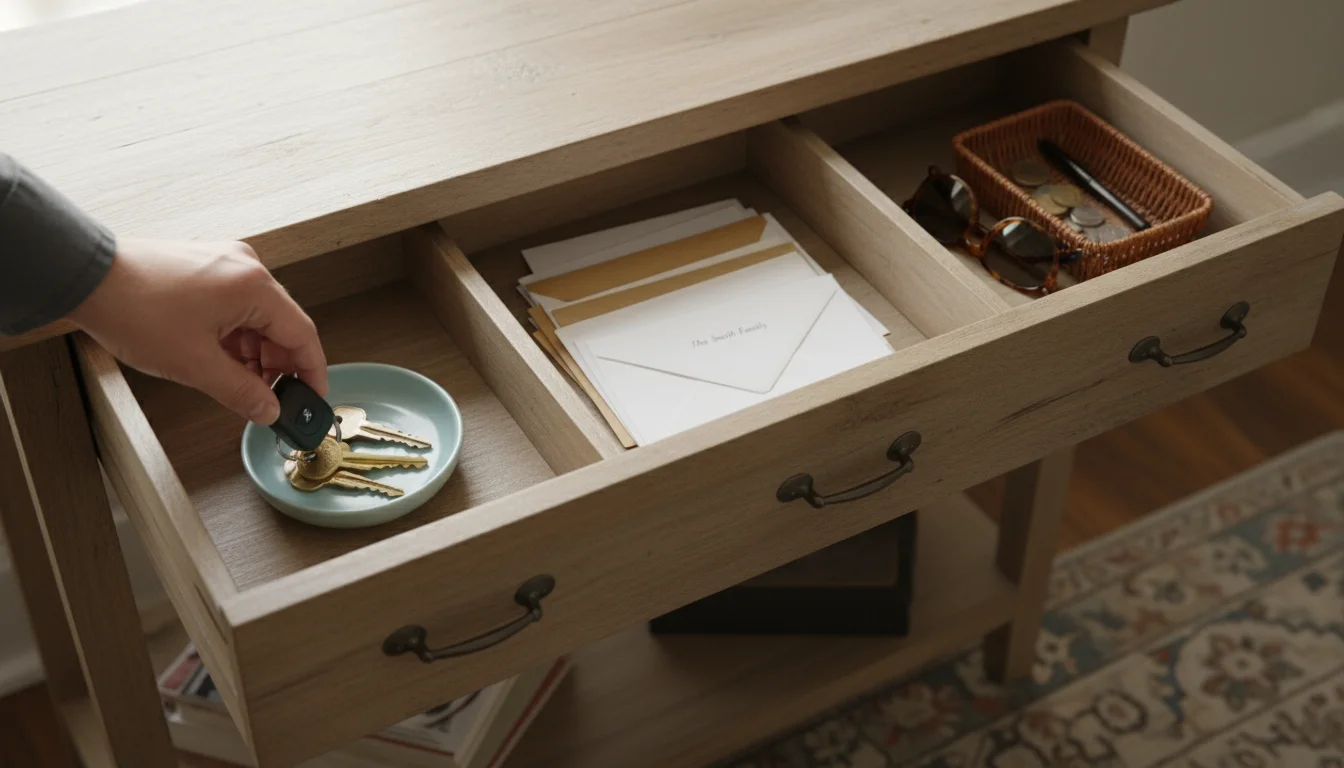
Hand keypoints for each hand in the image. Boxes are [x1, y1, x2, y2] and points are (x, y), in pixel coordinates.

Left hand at [69, 239, 326, 423]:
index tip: (312, 397)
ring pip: (258, 317)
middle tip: (271, 399)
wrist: (85, 277)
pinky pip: (236, 306)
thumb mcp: (194, 365)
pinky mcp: (205, 266)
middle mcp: (246, 268)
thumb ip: (242, 392)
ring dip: (254, 353)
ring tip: (239, 383)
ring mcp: (225, 263)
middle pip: (282, 325)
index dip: (311, 372)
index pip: (302, 334)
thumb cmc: (133, 308)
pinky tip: (221, 359)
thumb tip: (268, 409)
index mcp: (254, 286)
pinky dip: (236, 336)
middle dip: (278, 366)